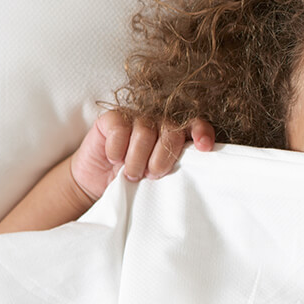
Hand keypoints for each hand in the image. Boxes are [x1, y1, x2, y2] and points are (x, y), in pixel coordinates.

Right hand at [70, 111, 215, 201]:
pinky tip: (114, 158)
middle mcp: (158, 123)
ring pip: (145, 131)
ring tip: (131, 174)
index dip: (201, 132)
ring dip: (137, 158)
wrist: (99, 185)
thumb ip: (175, 168)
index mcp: (176, 135)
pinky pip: (120, 128)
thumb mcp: (158, 178)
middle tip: (151, 175)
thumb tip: (192, 174)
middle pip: (171, 131)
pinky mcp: (113, 119)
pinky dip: (117, 148)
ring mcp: (136, 118)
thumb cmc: (134, 181)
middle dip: (162, 157)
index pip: (195, 125)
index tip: (204, 147)